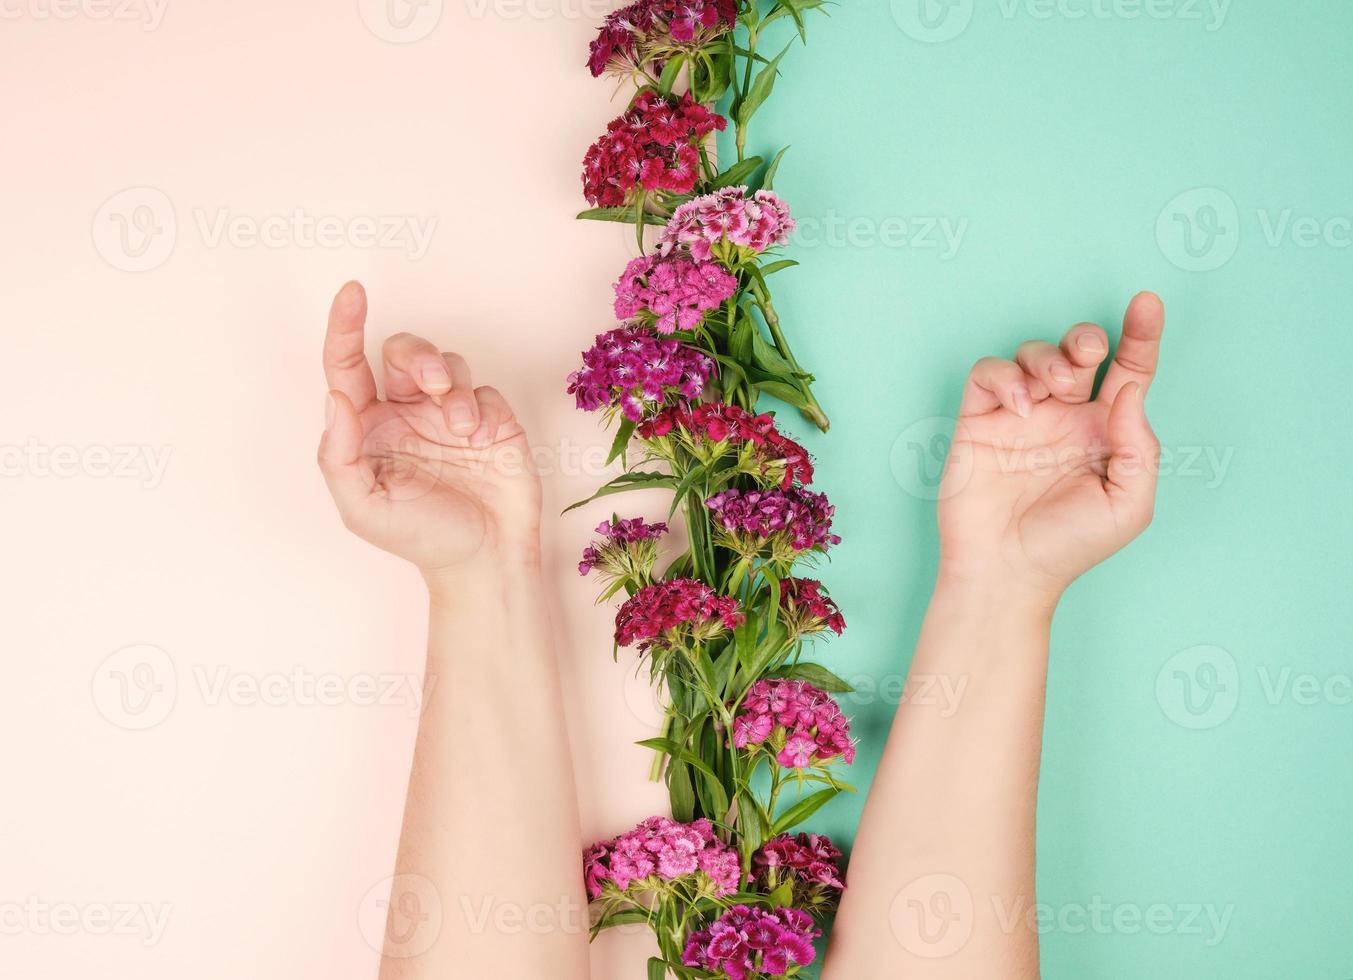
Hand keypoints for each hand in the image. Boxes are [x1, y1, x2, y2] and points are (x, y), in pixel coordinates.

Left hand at [317, 281, 540, 578]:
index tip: (352, 293)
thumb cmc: (420, 538)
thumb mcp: (362, 507)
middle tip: (429, 384)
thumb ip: (339, 454)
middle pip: (403, 351)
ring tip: (460, 428)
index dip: (345, 326)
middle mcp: (407, 414)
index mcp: (368, 428)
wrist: (485, 561)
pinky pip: (483, 388)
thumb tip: (335, 398)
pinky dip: (479, 406)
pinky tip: (479, 438)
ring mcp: (449, 415)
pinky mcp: (491, 420)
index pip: (348, 365)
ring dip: (451, 386)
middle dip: (416, 356)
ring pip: (446, 362)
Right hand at [937, 291, 1164, 597]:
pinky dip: (1003, 378)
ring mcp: (1020, 416)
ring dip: (1046, 359)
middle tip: (1088, 354)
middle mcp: (1064, 417)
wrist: (1005, 572)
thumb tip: (1129, 391)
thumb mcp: (1128, 504)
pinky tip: (1018, 407)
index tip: (1147, 303)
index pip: (1129, 370)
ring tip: (1049, 391)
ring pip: (1033, 354)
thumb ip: (1139, 446)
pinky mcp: (979, 420)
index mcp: (1105, 431)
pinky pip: (988, 374)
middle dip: (1085, 338)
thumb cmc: (1068, 545)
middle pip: (1079, 351)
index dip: (1142, 334)